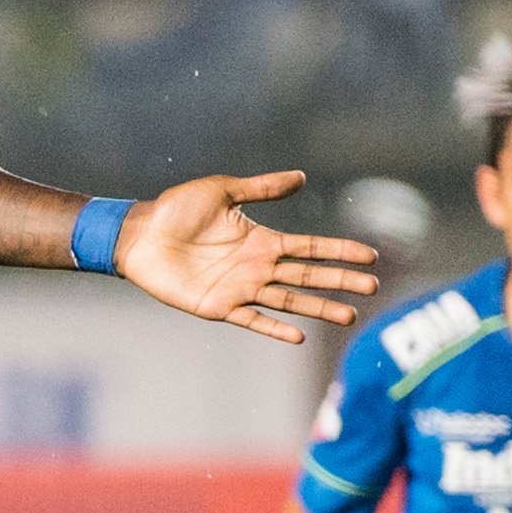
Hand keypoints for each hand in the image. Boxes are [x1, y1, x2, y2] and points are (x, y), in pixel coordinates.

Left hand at [116, 172, 376, 343]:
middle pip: (309, 275)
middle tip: (372, 288)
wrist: (139, 236)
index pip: (311, 247)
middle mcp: (257, 267)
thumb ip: (261, 188)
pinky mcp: (219, 307)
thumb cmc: (176, 210)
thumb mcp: (222, 191)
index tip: (371, 256)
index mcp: (262, 240)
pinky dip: (274, 327)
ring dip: (318, 308)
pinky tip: (299, 335)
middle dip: (340, 282)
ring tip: (348, 316)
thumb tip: (302, 177)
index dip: (340, 251)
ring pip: (289, 300)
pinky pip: (253, 320)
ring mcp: (240, 289)